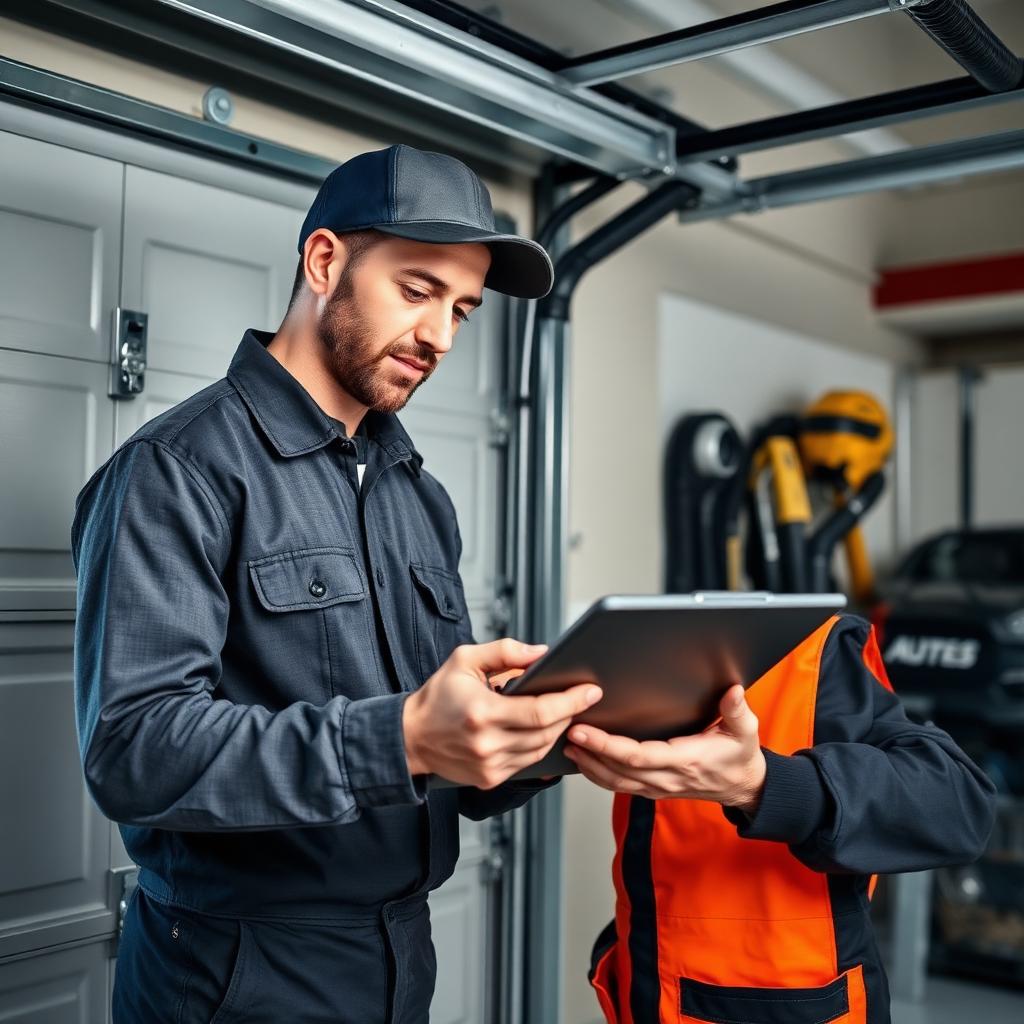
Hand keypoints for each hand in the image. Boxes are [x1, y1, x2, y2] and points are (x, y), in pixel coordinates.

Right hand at [403, 639, 601, 788]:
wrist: (411, 737)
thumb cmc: (437, 697)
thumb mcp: (465, 660)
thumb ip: (505, 651)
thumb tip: (540, 653)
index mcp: (482, 712)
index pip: (541, 712)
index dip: (571, 701)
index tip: (591, 690)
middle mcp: (487, 744)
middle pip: (547, 733)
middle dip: (569, 713)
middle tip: (582, 697)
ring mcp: (490, 766)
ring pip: (541, 750)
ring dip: (558, 730)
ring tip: (564, 710)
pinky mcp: (490, 779)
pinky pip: (528, 762)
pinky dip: (540, 745)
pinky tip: (544, 729)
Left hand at [563, 684, 766, 812]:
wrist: (742, 786)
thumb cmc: (739, 756)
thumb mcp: (745, 731)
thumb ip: (738, 710)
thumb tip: (733, 691)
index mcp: (685, 760)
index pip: (637, 756)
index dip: (606, 745)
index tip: (584, 730)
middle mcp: (666, 777)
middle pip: (618, 769)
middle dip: (589, 751)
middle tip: (567, 732)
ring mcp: (658, 786)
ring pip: (615, 781)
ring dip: (589, 765)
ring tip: (568, 746)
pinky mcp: (653, 788)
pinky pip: (620, 785)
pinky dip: (598, 774)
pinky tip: (584, 761)